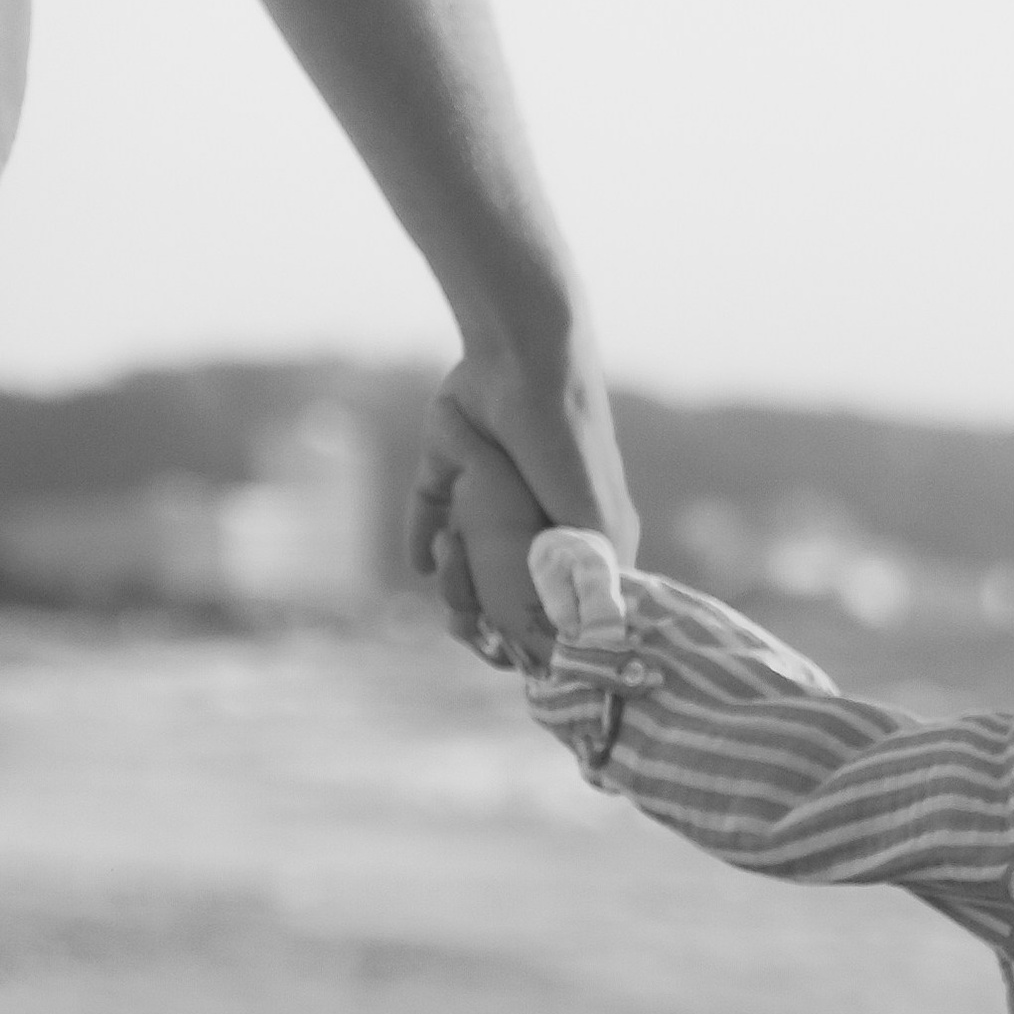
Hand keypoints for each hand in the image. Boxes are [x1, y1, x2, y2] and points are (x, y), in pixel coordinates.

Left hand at [406, 322, 635, 645]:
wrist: (526, 364)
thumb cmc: (569, 450)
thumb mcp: (591, 528)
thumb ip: (589, 586)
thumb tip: (591, 649)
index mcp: (582, 540)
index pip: (557, 608)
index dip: (530, 635)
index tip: (504, 645)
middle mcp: (540, 520)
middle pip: (503, 589)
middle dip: (480, 607)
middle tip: (463, 614)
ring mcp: (494, 493)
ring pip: (467, 556)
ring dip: (453, 574)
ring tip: (451, 552)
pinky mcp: (452, 463)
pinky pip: (430, 511)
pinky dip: (422, 539)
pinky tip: (424, 559)